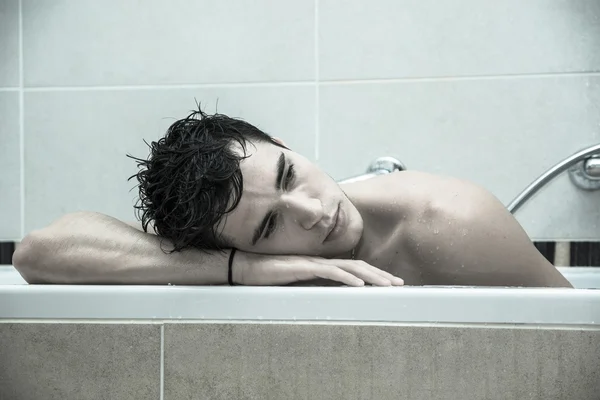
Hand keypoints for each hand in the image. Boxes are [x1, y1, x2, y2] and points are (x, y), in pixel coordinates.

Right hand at [233, 252, 403, 286]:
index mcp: (321, 266)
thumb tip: (330, 299)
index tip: (390, 284)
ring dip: (371, 275)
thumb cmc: (269, 277)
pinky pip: (330, 271)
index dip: (373, 275)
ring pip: (349, 267)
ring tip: (387, 284)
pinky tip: (359, 283)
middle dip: (380, 275)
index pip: (354, 268)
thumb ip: (313, 288)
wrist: (245, 267)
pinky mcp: (303, 267)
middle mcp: (321, 262)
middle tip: (399, 284)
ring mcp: (313, 263)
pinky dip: (347, 276)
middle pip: (358, 265)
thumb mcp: (296, 286)